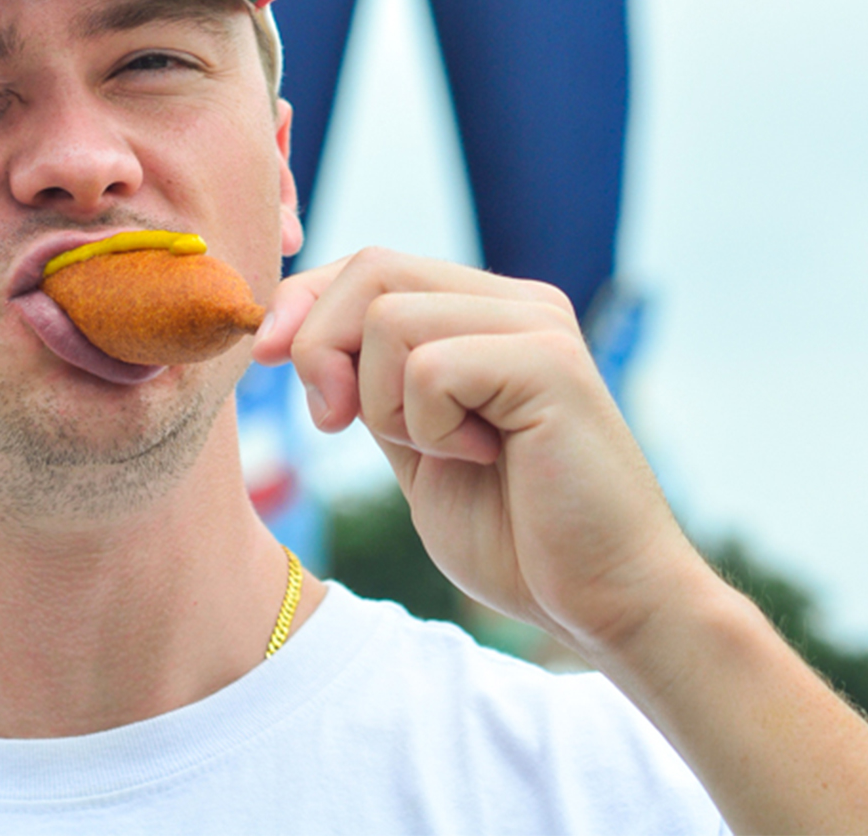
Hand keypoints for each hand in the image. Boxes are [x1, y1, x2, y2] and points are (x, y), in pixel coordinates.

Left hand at [253, 249, 704, 661]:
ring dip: (381, 401)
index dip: (304, 302)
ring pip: (390, 316)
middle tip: (334, 424)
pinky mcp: (549, 362)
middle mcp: (517, 300)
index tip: (263, 359)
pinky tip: (479, 457)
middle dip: (321, 346)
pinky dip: (427, 426)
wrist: (603, 604)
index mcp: (486, 309)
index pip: (371, 264)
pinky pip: (430, 367)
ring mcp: (538, 324)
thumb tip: (287, 329)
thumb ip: (368, 383)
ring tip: (440, 450)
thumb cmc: (514, 533)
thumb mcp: (413, 443)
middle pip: (372, 269)